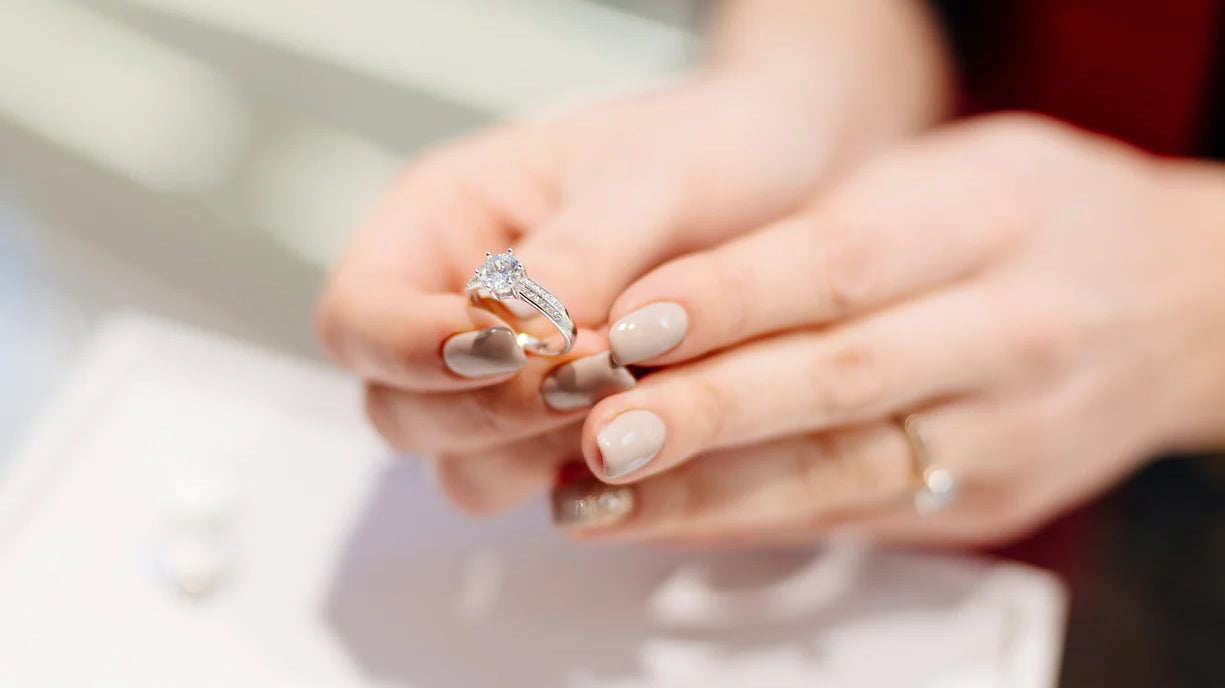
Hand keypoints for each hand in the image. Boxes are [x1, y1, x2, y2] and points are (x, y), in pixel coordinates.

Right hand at [316, 0, 952, 513]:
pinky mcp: (565, 429)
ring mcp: (507, 381)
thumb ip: (578, 253)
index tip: (507, 351)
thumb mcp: (646, 178)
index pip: (360, 317)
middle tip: (599, 374)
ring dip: (542, 450)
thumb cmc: (705, 148)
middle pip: (399, 411)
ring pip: (468, 465)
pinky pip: (548, 482)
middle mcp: (455, 311)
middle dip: (490, 409)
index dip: (410, 349)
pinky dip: (593, 471)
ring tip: (638, 391)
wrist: (782, 177)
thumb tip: (514, 333)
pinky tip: (658, 427)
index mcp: (441, 225)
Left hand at [549, 114, 1224, 545]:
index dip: (727, 301)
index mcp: (991, 224)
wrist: (1182, 305)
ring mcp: (1008, 434)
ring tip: (598, 501)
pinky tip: (670, 520)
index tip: (626, 326)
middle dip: (706, 418)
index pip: (840, 266)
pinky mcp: (992, 503)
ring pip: (841, 475)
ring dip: (706, 497)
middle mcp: (1010, 336)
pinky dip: (750, 523)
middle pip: (839, 383)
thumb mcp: (942, 175)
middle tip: (597, 435)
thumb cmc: (1040, 218)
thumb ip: (823, 229)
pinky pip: (855, 517)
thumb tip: (668, 301)